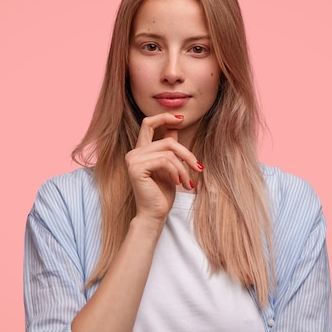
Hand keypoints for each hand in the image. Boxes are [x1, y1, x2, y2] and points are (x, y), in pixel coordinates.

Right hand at [125, 113, 202, 227]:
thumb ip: (169, 148)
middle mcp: (134, 153)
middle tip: (198, 167)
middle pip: (168, 141)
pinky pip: (164, 161)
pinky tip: (178, 183)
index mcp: (140, 151)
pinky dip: (176, 172)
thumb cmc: (162, 193)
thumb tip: (175, 128)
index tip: (181, 118)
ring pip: (169, 152)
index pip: (148, 123)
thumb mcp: (170, 167)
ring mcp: (133, 160)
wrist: (154, 214)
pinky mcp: (136, 168)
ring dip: (183, 168)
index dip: (164, 117)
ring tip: (188, 183)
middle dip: (186, 154)